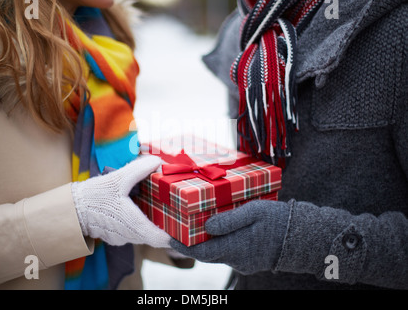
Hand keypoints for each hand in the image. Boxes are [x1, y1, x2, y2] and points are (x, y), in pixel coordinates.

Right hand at [72, 155, 170, 247]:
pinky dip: (138, 223)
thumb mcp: (118, 179)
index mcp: (133, 224)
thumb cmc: (95, 196)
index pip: (159, 238)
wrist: (72, 208)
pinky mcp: (114, 236)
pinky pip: (132, 232)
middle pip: (153, 236)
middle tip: (175, 213)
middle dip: (164, 226)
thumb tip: (157, 161)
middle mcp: (129, 235)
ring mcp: (121, 238)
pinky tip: (140, 210)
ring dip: (150, 224)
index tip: (182, 230)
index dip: (173, 237)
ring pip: (142, 234)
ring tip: (160, 209)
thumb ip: (138, 170)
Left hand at [170, 200, 291, 273]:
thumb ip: (229, 220)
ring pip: (219, 252)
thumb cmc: (278, 220)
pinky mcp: (252, 260)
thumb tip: (207, 225)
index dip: (183, 246)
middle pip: (208, 253)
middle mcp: (237, 259)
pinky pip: (231, 252)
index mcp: (235, 248)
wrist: (304, 237)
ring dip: (209, 241)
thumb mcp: (253, 212)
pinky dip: (222, 242)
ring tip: (201, 224)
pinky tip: (223, 229)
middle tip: (182, 227)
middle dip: (193, 242)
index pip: (200, 253)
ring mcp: (245, 262)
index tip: (169, 237)